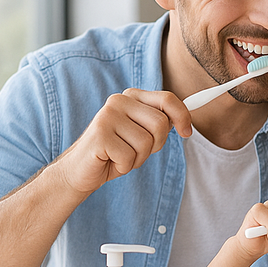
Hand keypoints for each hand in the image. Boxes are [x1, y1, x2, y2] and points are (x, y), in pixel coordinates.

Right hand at [54, 88, 192, 195]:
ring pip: (146, 143)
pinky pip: (130, 157)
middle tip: (135, 150)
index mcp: (131, 97)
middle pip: (161, 124)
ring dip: (138, 158)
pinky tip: (110, 161)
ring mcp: (107, 116)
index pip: (167, 99)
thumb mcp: (142, 134)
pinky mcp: (99, 135)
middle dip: (155, 145)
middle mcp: (118, 101)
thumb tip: (186, 121)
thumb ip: (161, 122)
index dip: (183, 116)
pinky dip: (124, 166)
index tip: (187, 133)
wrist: (80, 170)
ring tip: (120, 156)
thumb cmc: (115, 152)